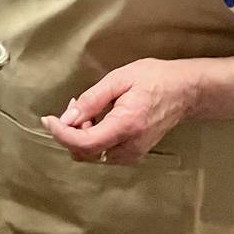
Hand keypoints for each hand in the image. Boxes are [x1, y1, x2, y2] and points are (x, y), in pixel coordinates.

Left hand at [41, 58, 199, 164]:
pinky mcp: (135, 153)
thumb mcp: (119, 79)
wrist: (185, 91)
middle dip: (70, 131)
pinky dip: (92, 138)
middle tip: (73, 105)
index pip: (85, 143)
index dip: (61, 134)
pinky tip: (96, 118)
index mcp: (126, 126)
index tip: (48, 120)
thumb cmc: (154, 78)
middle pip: (85, 153)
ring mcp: (134, 153)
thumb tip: (68, 117)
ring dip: (81, 135)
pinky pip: (104, 152)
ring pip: (93, 155)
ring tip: (86, 109)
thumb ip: (92, 100)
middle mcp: (130, 146)